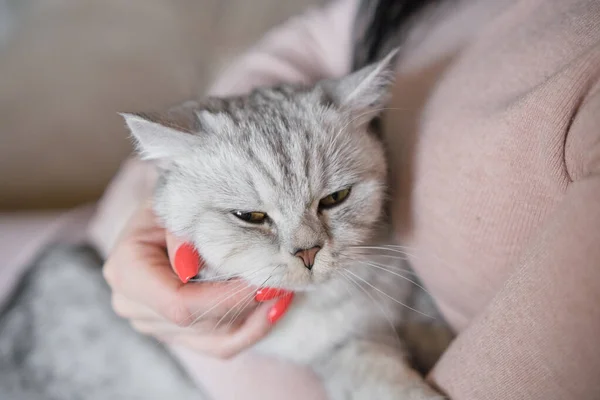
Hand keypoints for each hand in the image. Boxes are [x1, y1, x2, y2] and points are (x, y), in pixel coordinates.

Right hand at [102, 201, 292, 357]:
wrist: (168, 209)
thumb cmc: (177, 199)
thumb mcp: (179, 199)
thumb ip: (182, 230)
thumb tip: (191, 268)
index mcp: (126, 270)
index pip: (179, 303)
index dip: (226, 298)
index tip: (265, 281)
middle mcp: (132, 304)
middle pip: (199, 324)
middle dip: (246, 305)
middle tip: (284, 282)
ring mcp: (153, 324)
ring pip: (214, 339)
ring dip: (254, 317)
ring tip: (284, 291)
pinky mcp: (176, 332)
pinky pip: (219, 346)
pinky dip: (250, 330)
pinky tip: (274, 309)